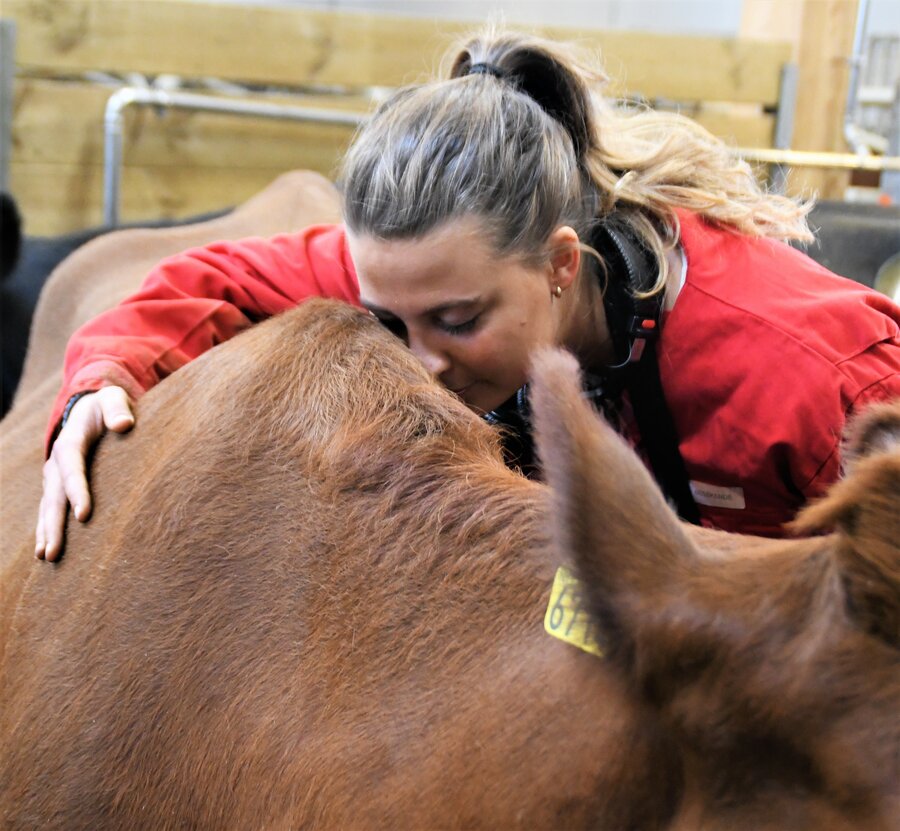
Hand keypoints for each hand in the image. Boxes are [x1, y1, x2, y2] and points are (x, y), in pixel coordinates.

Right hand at [35, 387, 134, 561]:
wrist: (88, 406)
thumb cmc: (107, 405)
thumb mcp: (113, 399)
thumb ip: (118, 409)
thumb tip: (124, 424)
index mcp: (71, 442)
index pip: (73, 469)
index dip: (77, 492)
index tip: (84, 516)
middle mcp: (57, 462)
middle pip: (54, 497)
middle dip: (54, 525)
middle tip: (53, 553)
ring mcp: (54, 475)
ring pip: (48, 507)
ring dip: (46, 532)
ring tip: (46, 557)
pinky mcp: (58, 484)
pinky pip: (50, 509)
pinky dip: (46, 529)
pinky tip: (45, 550)